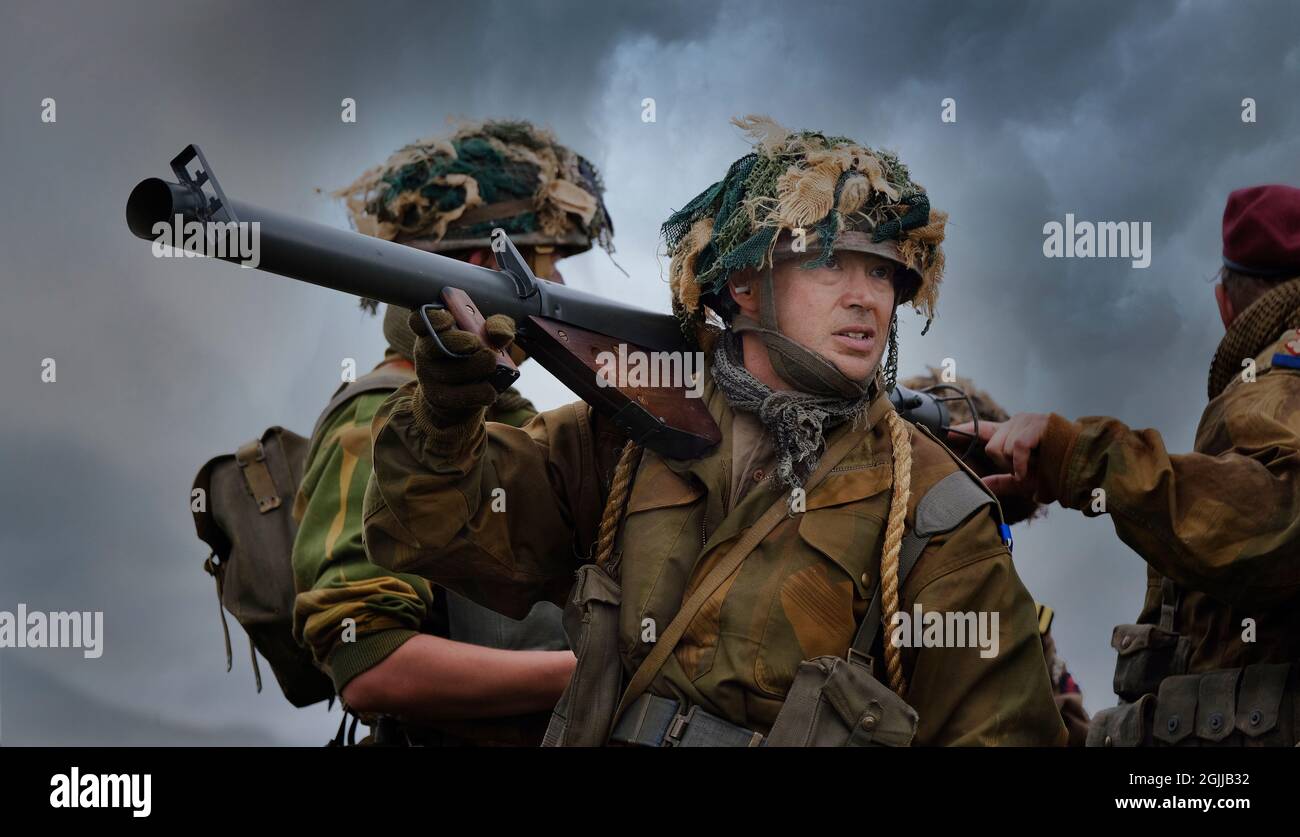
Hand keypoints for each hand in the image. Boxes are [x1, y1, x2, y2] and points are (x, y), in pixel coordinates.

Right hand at [407, 307, 516, 427]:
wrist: (472, 386)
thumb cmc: (480, 351)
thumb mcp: (492, 334)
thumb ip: (498, 326)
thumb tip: (501, 333)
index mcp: (433, 328)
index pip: (419, 320)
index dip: (431, 318)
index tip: (449, 318)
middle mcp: (425, 350)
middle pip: (431, 346)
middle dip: (454, 342)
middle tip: (475, 342)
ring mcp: (429, 375)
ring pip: (445, 372)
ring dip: (471, 367)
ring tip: (491, 363)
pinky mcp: (438, 397)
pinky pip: (454, 396)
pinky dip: (476, 393)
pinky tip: (491, 390)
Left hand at [950, 412, 1056, 502]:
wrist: (1083, 467)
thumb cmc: (1055, 473)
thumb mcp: (1024, 480)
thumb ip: (1002, 481)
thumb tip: (980, 484)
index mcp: (1012, 433)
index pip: (982, 428)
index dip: (963, 430)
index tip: (946, 433)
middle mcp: (1017, 422)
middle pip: (990, 446)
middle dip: (1005, 464)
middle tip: (1027, 468)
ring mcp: (1028, 421)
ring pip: (1002, 447)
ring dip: (1016, 464)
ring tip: (1036, 464)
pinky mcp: (1039, 424)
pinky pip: (1016, 447)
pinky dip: (1021, 462)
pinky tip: (1031, 468)